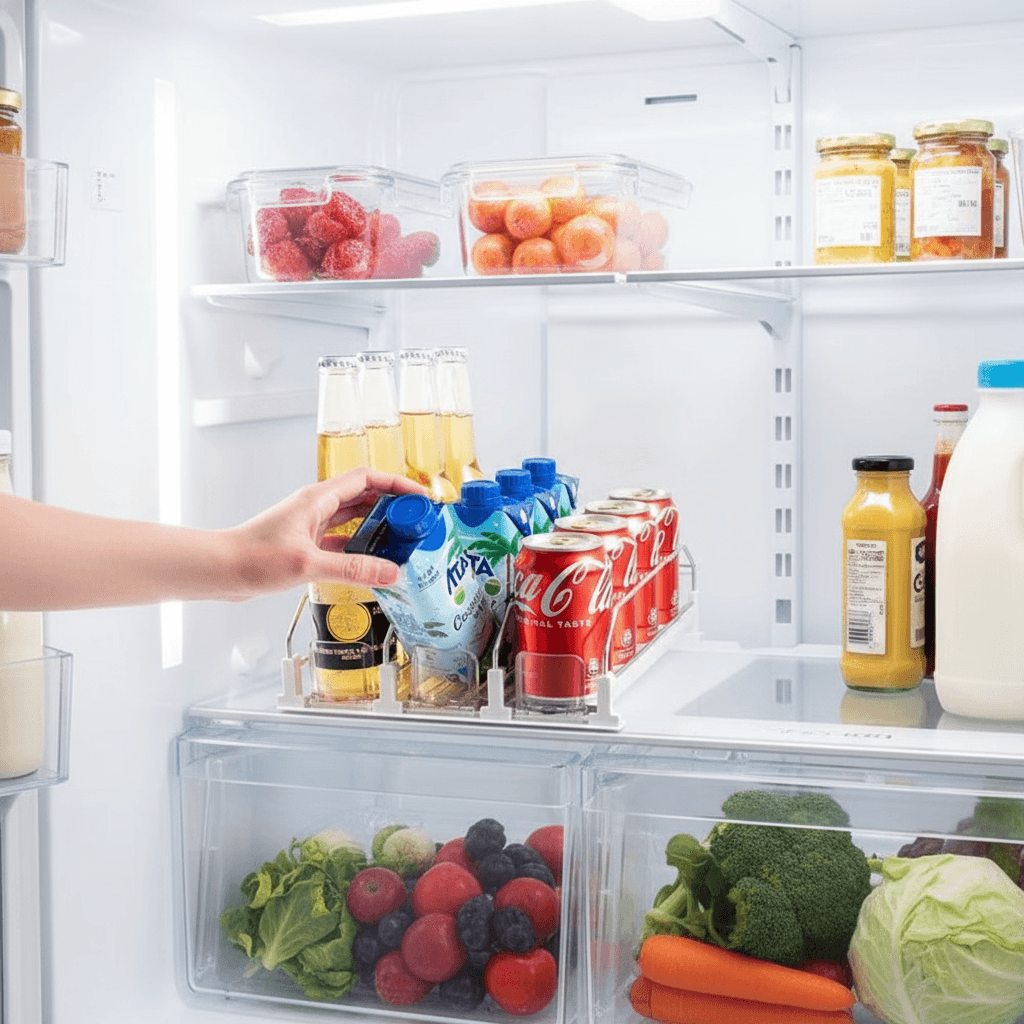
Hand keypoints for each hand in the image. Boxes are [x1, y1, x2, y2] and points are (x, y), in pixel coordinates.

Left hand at [227, 467, 427, 598]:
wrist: (219, 569)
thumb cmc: (251, 557)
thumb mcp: (307, 563)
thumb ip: (351, 569)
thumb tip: (390, 572)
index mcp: (318, 499)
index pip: (366, 479)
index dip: (396, 483)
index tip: (419, 496)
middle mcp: (316, 507)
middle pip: (364, 496)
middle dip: (393, 505)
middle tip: (416, 521)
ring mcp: (311, 525)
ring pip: (354, 518)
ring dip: (377, 526)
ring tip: (401, 540)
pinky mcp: (305, 544)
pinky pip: (341, 540)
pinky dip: (359, 547)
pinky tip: (371, 561)